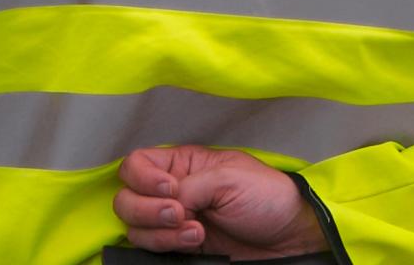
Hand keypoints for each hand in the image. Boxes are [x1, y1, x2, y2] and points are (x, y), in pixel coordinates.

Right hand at [114, 146, 325, 259]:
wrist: (287, 236)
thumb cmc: (267, 196)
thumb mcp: (230, 178)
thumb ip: (189, 186)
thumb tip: (166, 202)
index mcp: (183, 164)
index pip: (136, 164)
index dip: (143, 178)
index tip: (171, 189)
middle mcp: (171, 191)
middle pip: (126, 198)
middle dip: (149, 209)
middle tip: (182, 213)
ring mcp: (173, 221)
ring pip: (135, 227)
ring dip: (162, 232)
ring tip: (198, 231)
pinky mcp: (178, 246)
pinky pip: (150, 248)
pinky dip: (166, 247)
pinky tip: (196, 242)